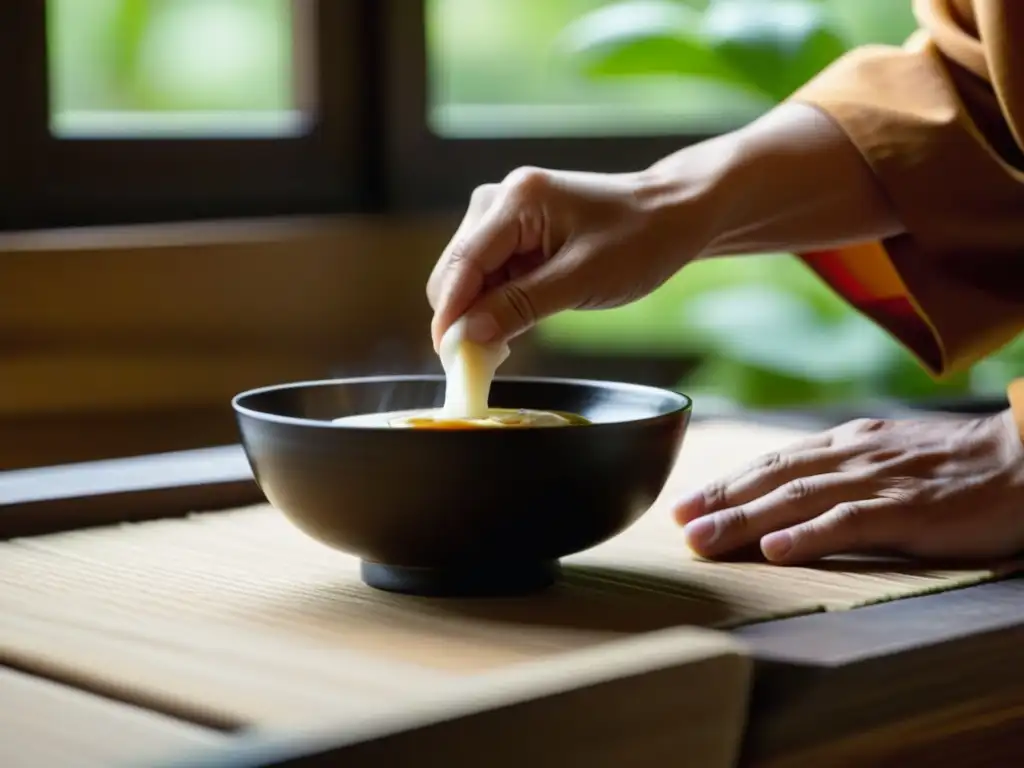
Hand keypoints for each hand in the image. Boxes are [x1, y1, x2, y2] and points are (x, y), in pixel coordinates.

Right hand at [425, 165, 713, 350]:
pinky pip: (488, 275)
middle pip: (455, 270)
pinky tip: (512, 324)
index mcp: (517, 200)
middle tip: (478, 363)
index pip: (462, 263)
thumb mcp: (581, 280)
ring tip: (502, 346)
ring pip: (468, 277)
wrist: (673, 215)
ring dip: (479, 312)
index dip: (450, 315)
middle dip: (462, 316)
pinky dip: (495, 303)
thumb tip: (467, 336)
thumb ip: (520, 307)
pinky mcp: (514, 231)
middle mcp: (500, 199)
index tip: (448, 359)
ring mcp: (505, 213)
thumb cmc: (640, 240)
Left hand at [675, 412, 1023, 562]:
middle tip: (678, 524)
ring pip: (797, 497)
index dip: (727, 482)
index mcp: (847, 444)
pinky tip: (776, 550)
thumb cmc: (958, 463)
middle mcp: (853, 455)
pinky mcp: (910, 509)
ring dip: (745, 519)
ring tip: (705, 539)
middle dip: (720, 500)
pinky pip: (851, 521)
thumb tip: (793, 490)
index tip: (687, 503)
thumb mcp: (889, 455)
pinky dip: (810, 535)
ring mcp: (879, 480)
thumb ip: (843, 468)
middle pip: (773, 477)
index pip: (773, 461)